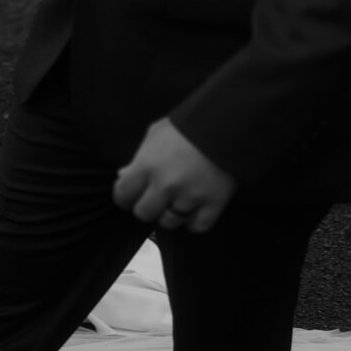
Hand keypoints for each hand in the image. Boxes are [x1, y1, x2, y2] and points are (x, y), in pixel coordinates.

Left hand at [112, 118, 237, 232]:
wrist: (228, 124)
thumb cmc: (186, 126)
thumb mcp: (155, 134)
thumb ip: (138, 157)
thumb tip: (124, 175)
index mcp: (146, 166)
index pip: (122, 195)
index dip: (124, 197)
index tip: (130, 196)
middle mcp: (165, 186)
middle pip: (144, 213)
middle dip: (146, 206)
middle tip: (154, 199)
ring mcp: (190, 197)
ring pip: (170, 222)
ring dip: (169, 214)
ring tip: (174, 203)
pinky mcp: (214, 204)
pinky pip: (197, 226)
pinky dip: (192, 222)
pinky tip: (192, 211)